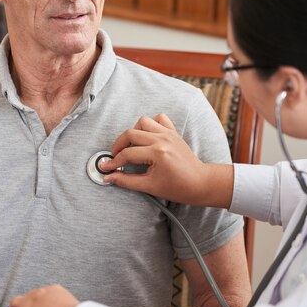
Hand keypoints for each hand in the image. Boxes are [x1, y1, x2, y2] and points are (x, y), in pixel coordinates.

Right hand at [101, 114, 232, 207]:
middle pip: (130, 133)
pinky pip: (159, 119)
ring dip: (133, 132)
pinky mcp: (173, 132)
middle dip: (118, 145)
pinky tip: (147, 137)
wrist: (200, 184)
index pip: (127, 154)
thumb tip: (108, 177)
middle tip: (115, 157)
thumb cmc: (179, 187)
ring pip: (143, 121)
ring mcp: (169, 133)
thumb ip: (126, 181)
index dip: (114, 162)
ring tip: (131, 146)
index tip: (105, 167)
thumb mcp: (150, 186)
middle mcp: (162, 139)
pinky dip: (150, 124)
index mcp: (157, 153)